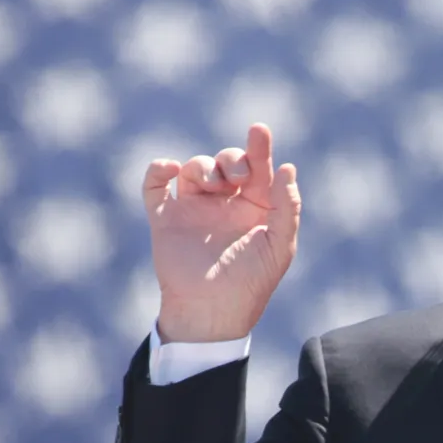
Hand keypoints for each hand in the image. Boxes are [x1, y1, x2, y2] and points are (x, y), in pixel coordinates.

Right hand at [143, 122, 301, 343]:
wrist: (211, 312)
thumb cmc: (251, 283)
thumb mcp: (279, 247)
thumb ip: (287, 208)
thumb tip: (287, 168)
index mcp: (254, 208)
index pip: (257, 169)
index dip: (259, 147)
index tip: (259, 130)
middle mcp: (224, 205)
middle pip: (225, 163)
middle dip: (231, 159)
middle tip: (235, 176)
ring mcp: (193, 210)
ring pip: (194, 169)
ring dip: (203, 166)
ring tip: (213, 186)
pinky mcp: (165, 219)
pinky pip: (155, 185)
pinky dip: (158, 170)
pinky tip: (171, 170)